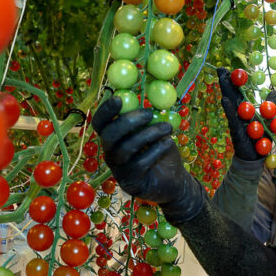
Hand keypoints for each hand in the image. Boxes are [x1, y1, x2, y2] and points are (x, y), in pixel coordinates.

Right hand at [93, 96, 205, 222]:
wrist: (175, 181)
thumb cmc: (162, 151)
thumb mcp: (155, 131)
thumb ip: (147, 117)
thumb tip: (149, 92)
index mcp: (113, 139)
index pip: (100, 124)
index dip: (105, 111)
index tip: (119, 98)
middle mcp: (111, 154)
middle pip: (109, 136)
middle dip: (127, 121)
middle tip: (149, 112)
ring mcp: (119, 170)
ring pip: (125, 149)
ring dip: (147, 134)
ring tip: (167, 127)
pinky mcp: (131, 182)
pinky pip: (139, 164)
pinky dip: (155, 150)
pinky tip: (168, 143)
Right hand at [218, 67, 274, 162]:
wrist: (257, 158)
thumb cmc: (260, 139)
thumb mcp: (269, 120)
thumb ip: (270, 106)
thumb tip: (274, 91)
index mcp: (245, 111)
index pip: (238, 93)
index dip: (234, 82)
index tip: (229, 69)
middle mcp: (238, 115)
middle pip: (231, 96)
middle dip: (226, 82)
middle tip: (220, 68)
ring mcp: (236, 123)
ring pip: (230, 104)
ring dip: (226, 91)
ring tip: (222, 79)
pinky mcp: (236, 132)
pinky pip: (232, 118)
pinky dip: (228, 109)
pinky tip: (224, 100)